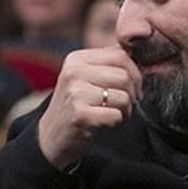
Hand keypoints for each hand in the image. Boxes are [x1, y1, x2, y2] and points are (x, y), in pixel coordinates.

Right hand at [36, 46, 142, 169]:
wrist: (51, 136)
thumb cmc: (76, 106)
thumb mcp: (84, 77)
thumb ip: (106, 63)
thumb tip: (135, 52)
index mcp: (76, 59)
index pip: (120, 55)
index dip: (135, 72)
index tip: (135, 87)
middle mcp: (74, 72)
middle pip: (124, 76)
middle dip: (133, 93)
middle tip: (127, 104)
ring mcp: (75, 93)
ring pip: (123, 97)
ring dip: (127, 110)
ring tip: (116, 114)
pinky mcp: (80, 115)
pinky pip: (116, 115)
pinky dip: (119, 122)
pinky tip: (108, 124)